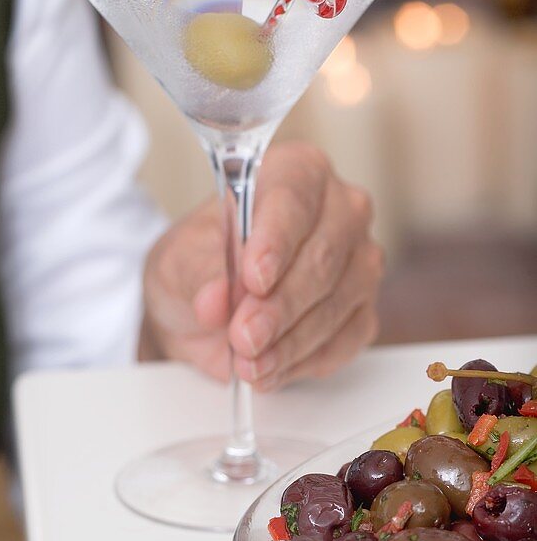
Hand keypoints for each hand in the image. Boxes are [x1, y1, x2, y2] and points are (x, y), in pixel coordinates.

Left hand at [140, 142, 382, 389]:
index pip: (292, 199)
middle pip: (322, 256)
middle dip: (280, 304)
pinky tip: (270, 368)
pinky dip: (305, 360)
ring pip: (338, 302)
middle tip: (243, 335)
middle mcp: (338, 209)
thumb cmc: (197, 264)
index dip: (275, 240)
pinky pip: (346, 338)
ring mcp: (358, 259)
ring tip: (248, 361)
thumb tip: (214, 300)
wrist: (199, 306)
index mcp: (294, 173)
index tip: (253, 277)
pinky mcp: (362, 308)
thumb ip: (199, 275)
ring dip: (290, 340)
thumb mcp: (178, 262)